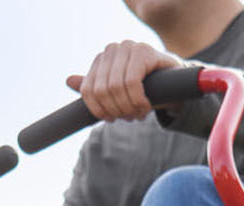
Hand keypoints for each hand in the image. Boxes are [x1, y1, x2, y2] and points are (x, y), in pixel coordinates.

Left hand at [67, 40, 182, 121]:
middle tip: (129, 118)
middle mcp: (112, 49)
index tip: (110, 119)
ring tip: (139, 114)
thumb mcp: (117, 92)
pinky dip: (137, 100)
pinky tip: (145, 106)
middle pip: (101, 90)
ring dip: (128, 107)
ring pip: (115, 88)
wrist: (175, 84)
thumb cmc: (144, 89)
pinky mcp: (144, 51)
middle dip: (115, 110)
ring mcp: (128, 47)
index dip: (98, 110)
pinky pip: (132, 82)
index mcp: (102, 58)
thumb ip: (95, 87)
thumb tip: (68, 80)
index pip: (88, 89)